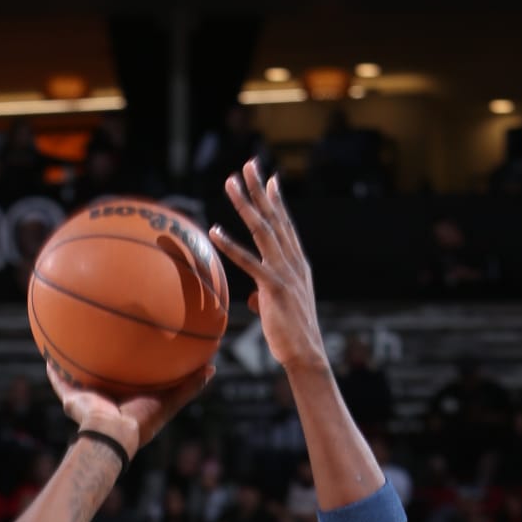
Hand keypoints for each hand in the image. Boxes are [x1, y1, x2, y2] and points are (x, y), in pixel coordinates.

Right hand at [44, 357, 213, 462]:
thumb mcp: (169, 401)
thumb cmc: (141, 421)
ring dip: (74, 365)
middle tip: (102, 342)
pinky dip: (54, 370)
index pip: (129, 379)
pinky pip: (59, 380)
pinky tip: (48, 354)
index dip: (131, 366)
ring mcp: (87, 400)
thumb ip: (188, 387)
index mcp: (126, 400)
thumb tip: (212, 368)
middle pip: (103, 376)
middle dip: (102, 363)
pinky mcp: (71, 398)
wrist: (112, 435)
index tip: (134, 350)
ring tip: (70, 341)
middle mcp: (106, 400)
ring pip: (79, 378)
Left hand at [211, 163, 326, 373]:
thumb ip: (267, 297)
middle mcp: (293, 263)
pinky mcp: (274, 288)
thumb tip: (256, 298)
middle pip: (274, 218)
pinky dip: (230, 245)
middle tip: (248, 165)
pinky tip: (215, 231)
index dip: (276, 201)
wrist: (306, 356)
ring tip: (229, 183)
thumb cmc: (291, 337)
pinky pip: (248, 262)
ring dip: (244, 205)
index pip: (286, 226)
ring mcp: (285, 273)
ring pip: (262, 230)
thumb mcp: (279, 311)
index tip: (269, 178)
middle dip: (260, 190)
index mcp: (297, 265)